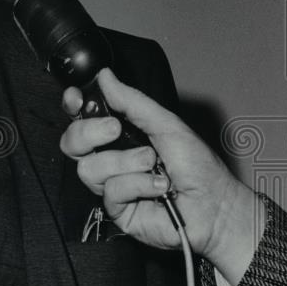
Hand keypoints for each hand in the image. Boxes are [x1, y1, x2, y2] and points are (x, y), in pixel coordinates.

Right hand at [60, 68, 263, 285]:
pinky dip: (138, 184)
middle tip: (115, 129)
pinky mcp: (116, 209)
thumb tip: (105, 77)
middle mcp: (111, 157)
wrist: (214, 207)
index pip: (83, 117)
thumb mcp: (166, 124)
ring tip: (153, 165)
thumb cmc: (198, 167)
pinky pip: (110, 190)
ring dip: (125, 163)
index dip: (73, 106)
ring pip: (89, 167)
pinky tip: (158, 187)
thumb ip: (132, 102)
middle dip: (89, 132)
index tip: (76, 99)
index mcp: (120, 133)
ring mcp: (111, 183)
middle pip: (72, 142)